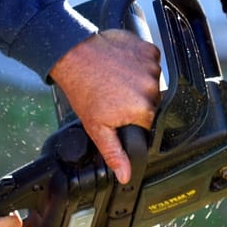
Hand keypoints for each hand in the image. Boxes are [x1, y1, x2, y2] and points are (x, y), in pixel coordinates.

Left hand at [49, 30, 160, 182]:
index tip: (119, 110)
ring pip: (152, 81)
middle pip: (152, 101)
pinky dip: (140, 63)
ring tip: (116, 79)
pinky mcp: (149, 50)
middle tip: (115, 94)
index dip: (133, 118)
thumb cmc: (83, 90)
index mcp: (143, 110)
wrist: (74, 55)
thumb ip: (114, 153)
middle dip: (137, 100)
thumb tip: (126, 176)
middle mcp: (152, 88)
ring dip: (139, 81)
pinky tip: (123, 66)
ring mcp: (152, 67)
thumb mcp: (97, 128)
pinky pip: (152, 61)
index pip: (148, 121)